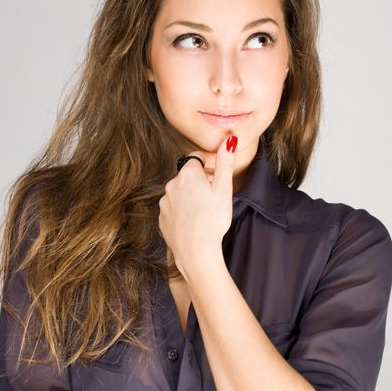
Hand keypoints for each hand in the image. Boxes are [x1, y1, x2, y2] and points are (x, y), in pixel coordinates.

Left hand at [158, 134, 237, 278]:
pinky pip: (175, 207)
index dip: (210, 162)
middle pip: (189, 175)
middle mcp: (172, 185)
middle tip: (217, 194)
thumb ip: (225, 162)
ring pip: (181, 192)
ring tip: (207, 210)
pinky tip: (196, 221)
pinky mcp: (162, 218)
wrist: (195, 251)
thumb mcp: (224, 188)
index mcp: (188, 174)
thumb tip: (229, 139)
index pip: (197, 157)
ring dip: (192, 195)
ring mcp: (165, 202)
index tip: (220, 173)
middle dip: (202, 180)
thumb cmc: (213, 219)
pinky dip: (184, 209)